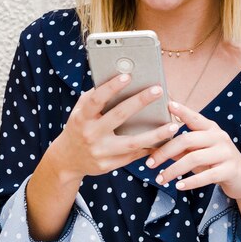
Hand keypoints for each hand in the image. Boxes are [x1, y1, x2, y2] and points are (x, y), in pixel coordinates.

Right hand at [47, 74, 179, 179]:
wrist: (67, 161)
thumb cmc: (78, 129)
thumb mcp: (79, 112)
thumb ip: (94, 97)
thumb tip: (117, 78)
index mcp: (82, 118)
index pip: (96, 100)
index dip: (111, 87)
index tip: (128, 76)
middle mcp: (90, 135)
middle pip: (118, 116)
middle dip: (139, 102)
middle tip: (158, 90)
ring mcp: (99, 152)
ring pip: (132, 142)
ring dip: (155, 135)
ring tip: (173, 126)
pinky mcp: (107, 165)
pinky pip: (132, 156)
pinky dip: (149, 148)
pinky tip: (164, 141)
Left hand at [146, 101, 240, 199]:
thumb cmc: (213, 161)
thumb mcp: (197, 152)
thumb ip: (180, 148)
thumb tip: (154, 145)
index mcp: (210, 129)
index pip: (194, 117)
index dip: (182, 111)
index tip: (168, 104)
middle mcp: (219, 137)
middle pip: (187, 140)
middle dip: (164, 152)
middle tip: (149, 164)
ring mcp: (226, 152)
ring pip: (194, 159)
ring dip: (173, 170)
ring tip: (159, 179)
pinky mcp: (230, 169)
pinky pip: (206, 176)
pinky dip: (190, 182)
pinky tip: (178, 187)